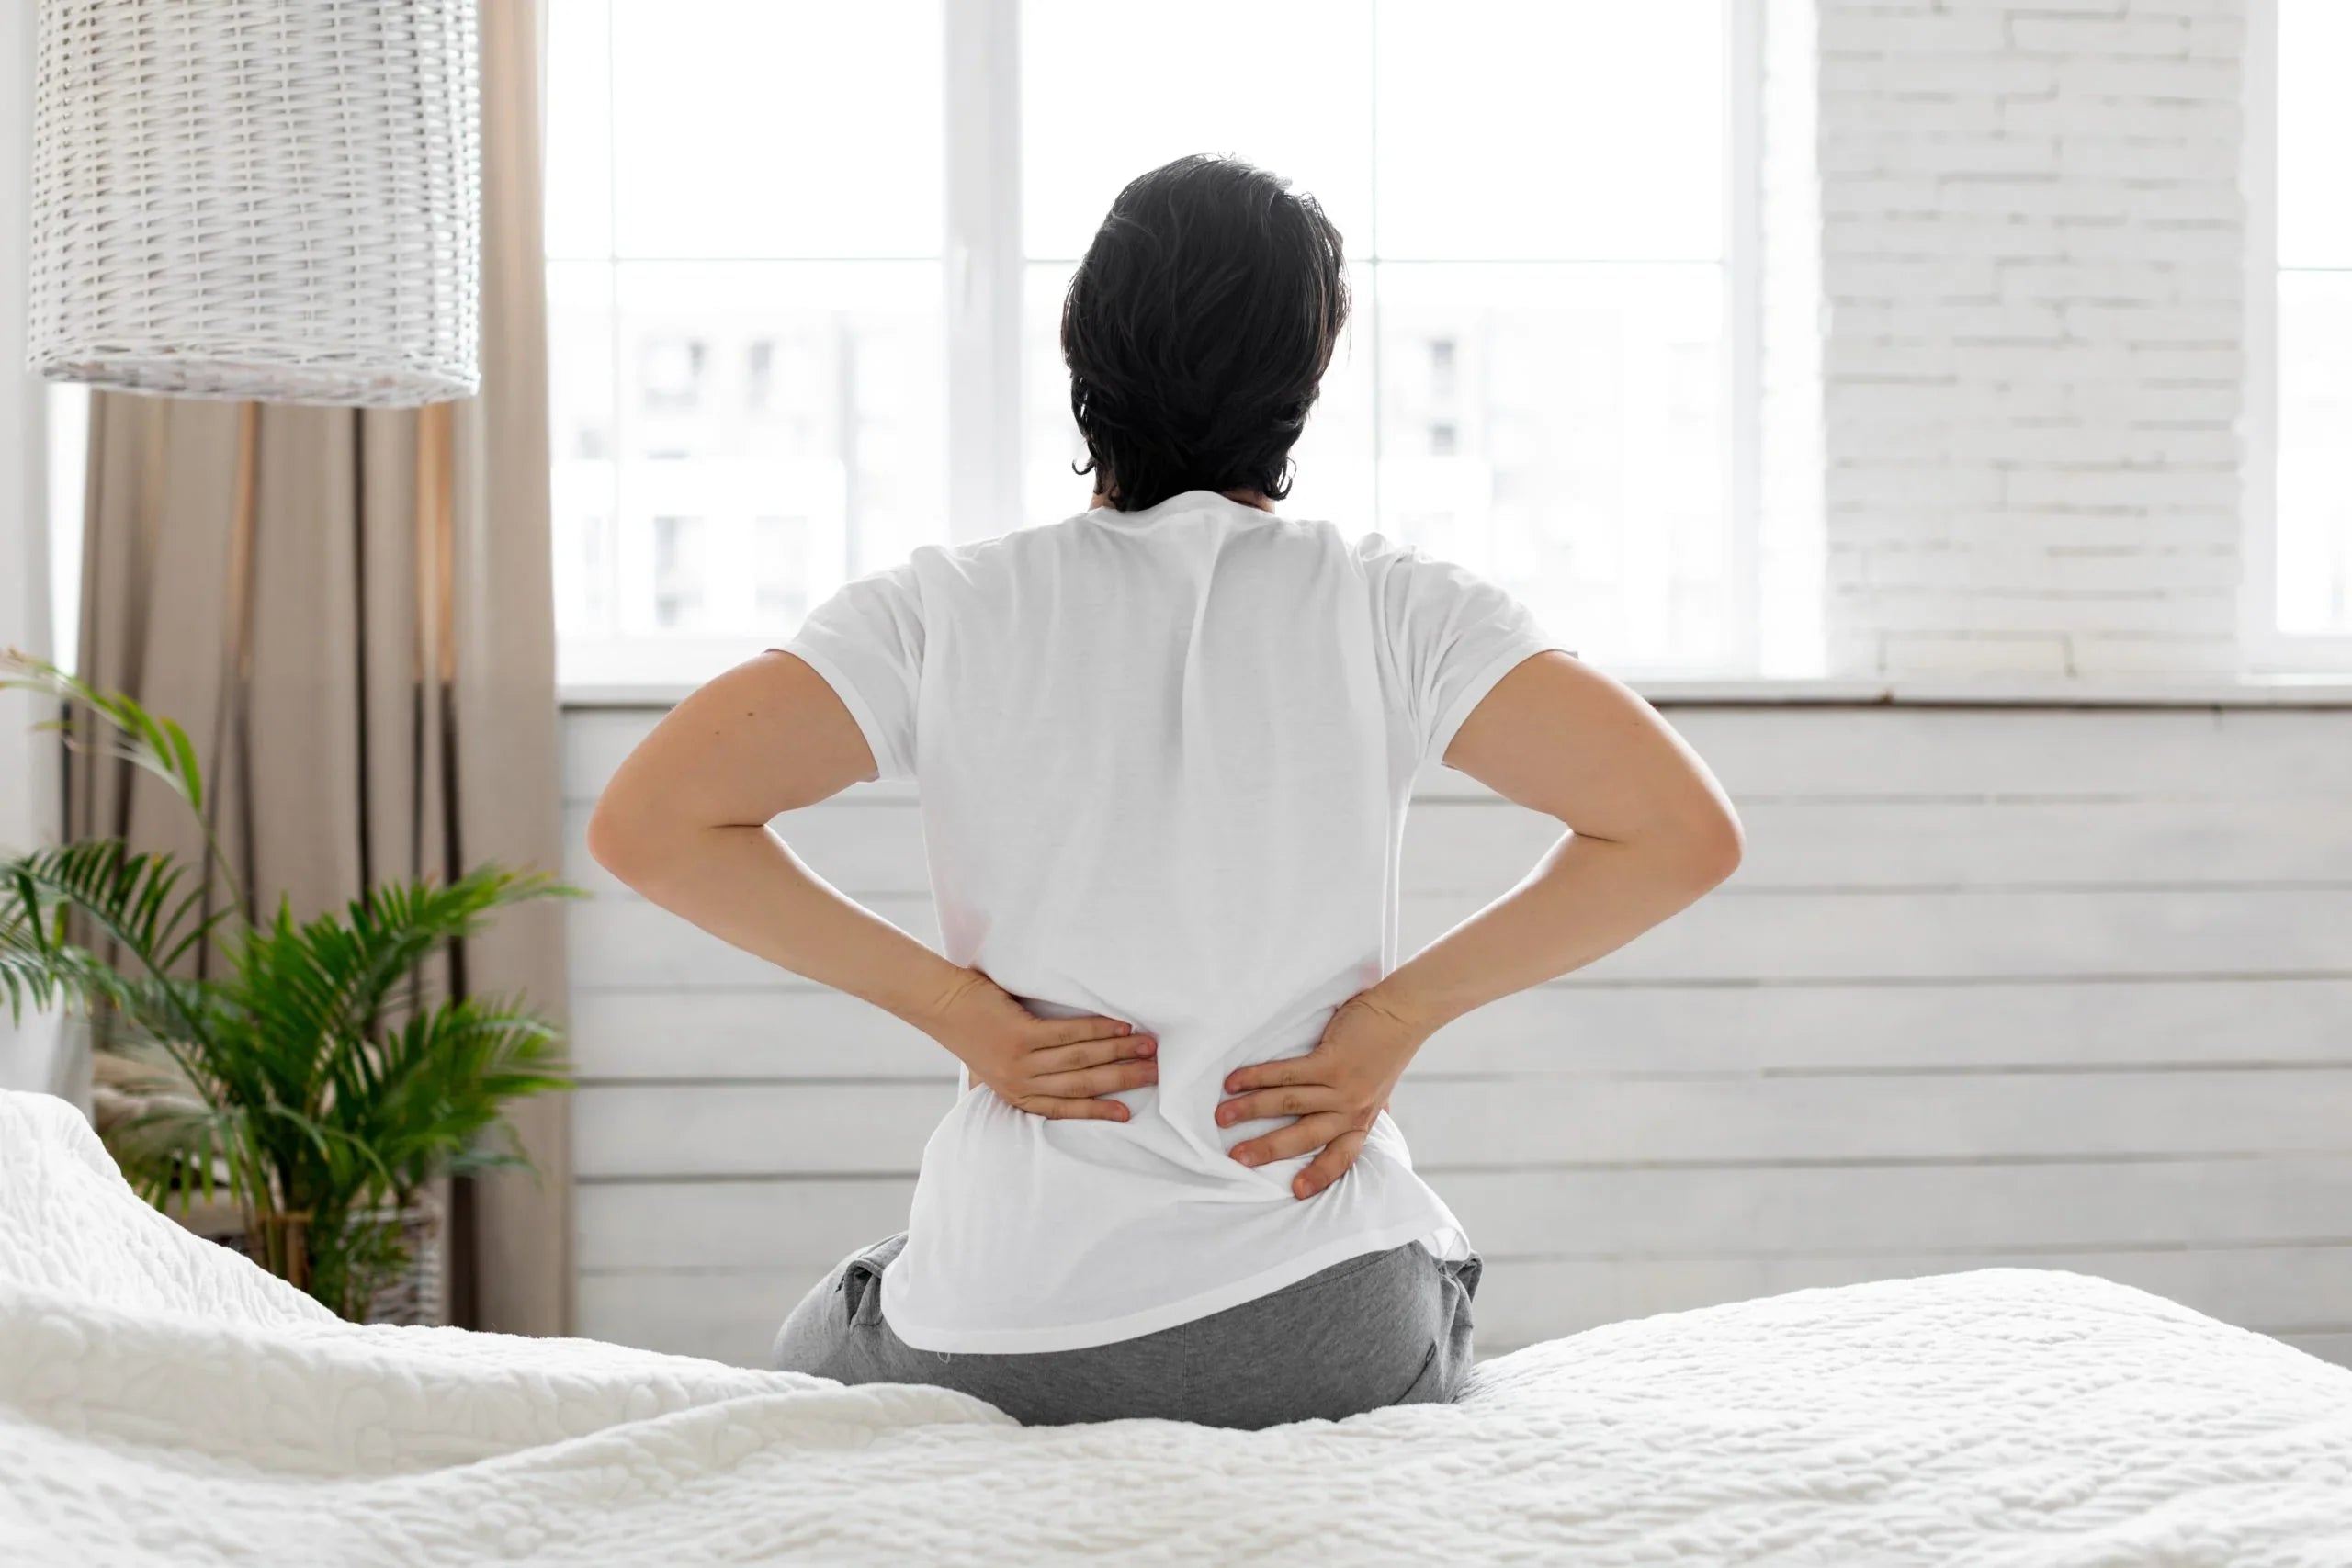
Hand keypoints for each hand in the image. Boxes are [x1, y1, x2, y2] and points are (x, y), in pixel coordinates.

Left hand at [920, 966, 1156, 1119]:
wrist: (941, 1004)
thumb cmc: (973, 1030)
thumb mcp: (996, 1066)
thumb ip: (1026, 1077)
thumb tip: (1061, 1080)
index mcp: (1017, 1095)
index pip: (1066, 1108)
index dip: (1099, 1110)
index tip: (1128, 1114)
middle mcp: (1019, 1083)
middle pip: (1083, 1084)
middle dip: (1123, 1079)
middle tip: (1155, 1074)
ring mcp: (1020, 1061)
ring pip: (1081, 1059)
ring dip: (1120, 1052)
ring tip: (1147, 1047)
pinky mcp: (1020, 1036)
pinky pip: (1068, 1034)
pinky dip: (1098, 1030)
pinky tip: (1120, 1027)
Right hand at [1215, 986, 1434, 1199]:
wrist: (1402, 1015)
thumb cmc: (1385, 1052)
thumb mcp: (1378, 1092)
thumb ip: (1361, 1112)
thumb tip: (1350, 1130)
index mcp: (1361, 1121)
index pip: (1342, 1157)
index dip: (1320, 1175)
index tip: (1297, 1192)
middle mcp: (1351, 1110)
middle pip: (1304, 1137)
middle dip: (1267, 1149)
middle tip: (1237, 1159)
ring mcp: (1341, 1086)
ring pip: (1288, 1104)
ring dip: (1250, 1110)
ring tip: (1222, 1117)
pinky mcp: (1331, 1061)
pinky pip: (1287, 1074)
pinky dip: (1257, 1077)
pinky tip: (1234, 1082)